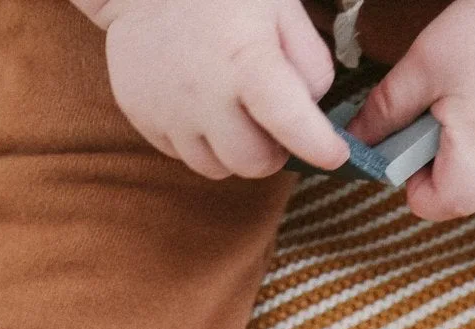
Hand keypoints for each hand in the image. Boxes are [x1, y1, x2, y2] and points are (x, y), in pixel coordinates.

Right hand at [89, 0, 349, 178]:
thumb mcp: (281, 9)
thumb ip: (310, 62)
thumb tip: (311, 112)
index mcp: (246, 59)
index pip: (289, 122)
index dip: (319, 147)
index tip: (335, 154)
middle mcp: (204, 92)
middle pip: (252, 163)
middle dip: (271, 150)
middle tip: (271, 123)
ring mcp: (167, 108)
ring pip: (216, 168)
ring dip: (233, 150)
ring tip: (231, 109)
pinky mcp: (139, 116)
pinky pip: (181, 154)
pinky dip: (199, 140)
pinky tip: (198, 102)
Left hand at [344, 0, 474, 220]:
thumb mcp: (422, 67)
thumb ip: (385, 113)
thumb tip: (355, 142)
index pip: (443, 205)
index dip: (419, 187)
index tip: (410, 152)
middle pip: (466, 195)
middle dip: (441, 168)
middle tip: (437, 118)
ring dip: (469, 152)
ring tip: (470, 101)